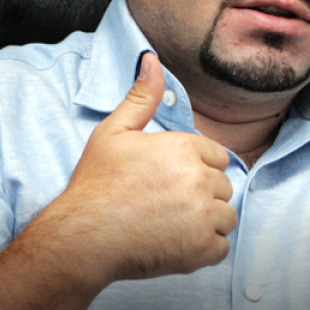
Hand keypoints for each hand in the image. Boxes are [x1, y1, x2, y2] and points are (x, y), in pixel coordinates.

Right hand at [34, 52, 236, 288]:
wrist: (83, 237)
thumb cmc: (96, 185)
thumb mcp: (113, 132)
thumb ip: (141, 97)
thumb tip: (152, 60)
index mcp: (183, 148)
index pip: (216, 156)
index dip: (195, 169)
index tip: (169, 182)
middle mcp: (199, 179)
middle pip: (222, 186)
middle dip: (201, 196)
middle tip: (164, 205)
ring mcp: (203, 215)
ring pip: (226, 217)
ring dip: (206, 223)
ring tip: (172, 225)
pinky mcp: (201, 249)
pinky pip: (221, 248)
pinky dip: (203, 250)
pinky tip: (176, 244)